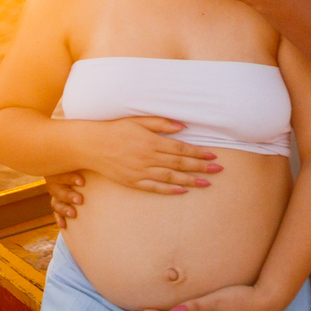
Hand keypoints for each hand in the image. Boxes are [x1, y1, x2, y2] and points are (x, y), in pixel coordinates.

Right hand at [45, 171, 83, 228]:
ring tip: (73, 214)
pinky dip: (59, 219)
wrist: (84, 176)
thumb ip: (87, 166)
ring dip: (64, 209)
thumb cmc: (85, 168)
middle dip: (68, 196)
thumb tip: (102, 166)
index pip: (62, 173)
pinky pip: (56, 213)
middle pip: (58, 189)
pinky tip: (63, 225)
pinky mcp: (58, 205)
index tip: (82, 183)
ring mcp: (56, 195)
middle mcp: (56, 183)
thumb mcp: (83, 166)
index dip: (70, 178)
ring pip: (56, 203)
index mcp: (61, 170)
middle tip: (80, 200)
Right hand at [87, 117, 221, 193]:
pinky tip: (183, 190)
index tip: (213, 155)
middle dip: (201, 167)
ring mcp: (141, 172)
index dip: (198, 153)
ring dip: (191, 180)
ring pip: (171, 178)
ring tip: (207, 183)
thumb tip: (183, 127)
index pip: (181, 149)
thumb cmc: (115, 129)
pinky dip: (170, 189)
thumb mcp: (138, 120)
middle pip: (180, 164)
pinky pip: (155, 187)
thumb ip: (161, 123)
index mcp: (151, 141)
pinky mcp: (133, 181)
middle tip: (218, 170)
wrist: (91, 145)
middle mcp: (148, 158)